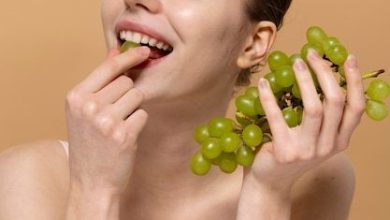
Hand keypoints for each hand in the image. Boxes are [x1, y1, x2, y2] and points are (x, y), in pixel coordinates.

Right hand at [65, 46, 149, 194]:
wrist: (91, 182)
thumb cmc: (89, 145)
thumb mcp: (83, 112)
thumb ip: (99, 82)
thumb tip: (116, 52)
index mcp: (76, 97)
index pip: (108, 67)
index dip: (128, 57)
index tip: (143, 51)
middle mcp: (88, 106)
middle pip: (126, 82)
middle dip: (127, 95)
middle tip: (115, 114)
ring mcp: (106, 121)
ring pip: (137, 96)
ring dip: (133, 109)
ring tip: (119, 125)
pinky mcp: (124, 135)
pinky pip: (143, 115)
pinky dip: (138, 124)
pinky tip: (125, 136)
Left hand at [244, 50, 364, 192]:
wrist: (270, 183)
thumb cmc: (290, 153)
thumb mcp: (313, 137)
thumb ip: (322, 116)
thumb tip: (318, 75)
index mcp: (339, 141)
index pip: (356, 108)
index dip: (355, 81)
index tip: (348, 57)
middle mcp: (328, 146)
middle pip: (336, 101)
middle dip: (325, 72)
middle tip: (310, 53)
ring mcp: (308, 151)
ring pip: (313, 107)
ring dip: (304, 79)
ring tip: (294, 62)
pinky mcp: (285, 152)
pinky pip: (277, 117)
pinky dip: (269, 97)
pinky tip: (263, 82)